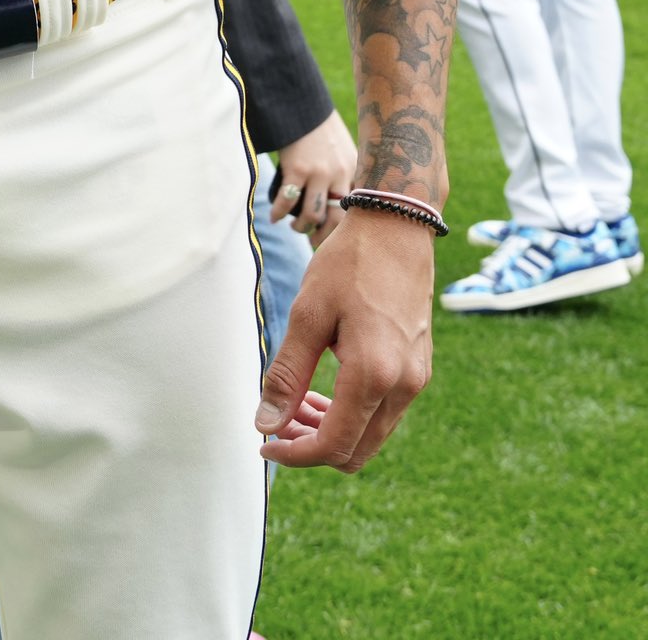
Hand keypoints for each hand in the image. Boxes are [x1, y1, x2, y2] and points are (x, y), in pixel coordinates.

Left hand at [254, 209, 433, 471]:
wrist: (397, 230)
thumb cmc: (348, 265)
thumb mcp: (307, 315)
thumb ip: (288, 374)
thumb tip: (265, 423)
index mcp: (375, 375)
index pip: (334, 445)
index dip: (295, 453)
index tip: (265, 442)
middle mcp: (404, 387)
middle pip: (356, 451)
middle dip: (311, 444)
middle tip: (275, 420)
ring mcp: (415, 380)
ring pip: (370, 434)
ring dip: (330, 429)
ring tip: (293, 403)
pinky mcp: (417, 369)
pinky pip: (382, 412)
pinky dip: (351, 413)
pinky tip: (321, 390)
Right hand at [270, 110, 357, 237]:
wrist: (300, 102)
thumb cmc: (320, 126)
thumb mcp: (343, 147)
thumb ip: (346, 171)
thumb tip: (340, 198)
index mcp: (355, 169)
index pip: (357, 209)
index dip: (348, 228)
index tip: (340, 238)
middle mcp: (340, 174)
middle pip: (338, 219)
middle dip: (326, 235)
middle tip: (316, 242)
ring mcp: (319, 172)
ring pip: (313, 214)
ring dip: (302, 228)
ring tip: (295, 228)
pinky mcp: (297, 168)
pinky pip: (288, 200)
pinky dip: (279, 212)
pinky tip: (274, 217)